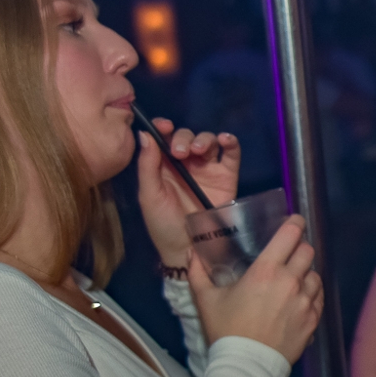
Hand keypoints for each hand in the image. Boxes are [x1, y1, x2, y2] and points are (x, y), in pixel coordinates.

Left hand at [137, 117, 241, 268]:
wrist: (189, 250)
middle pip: (187, 136)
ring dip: (204, 139)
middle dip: (183, 138)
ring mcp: (207, 169)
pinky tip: (225, 140)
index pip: (163, 138)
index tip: (163, 127)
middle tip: (180, 153)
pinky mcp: (226, 177)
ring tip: (198, 151)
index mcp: (163, 166)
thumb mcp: (149, 196)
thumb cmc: (163, 225)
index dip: (163, 127)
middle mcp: (185, 164)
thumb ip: (147, 166)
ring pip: (208, 141)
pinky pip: (231, 154)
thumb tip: (144, 133)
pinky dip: (230, 143)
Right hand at [189, 215, 323, 363]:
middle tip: (290, 253)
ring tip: (293, 280)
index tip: (294, 221)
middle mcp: (290, 282)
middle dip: (300, 248)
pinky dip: (312, 295)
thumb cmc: (226, 331)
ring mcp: (305, 302)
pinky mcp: (313, 320)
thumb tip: (191, 254)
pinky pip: (319, 298)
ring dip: (306, 273)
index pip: (290, 235)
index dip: (295, 224)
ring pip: (315, 275)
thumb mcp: (206, 300)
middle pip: (307, 251)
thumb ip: (198, 273)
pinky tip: (300, 299)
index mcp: (265, 271)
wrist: (247, 366)